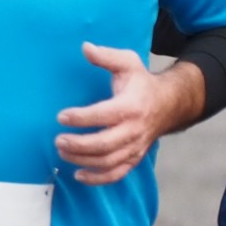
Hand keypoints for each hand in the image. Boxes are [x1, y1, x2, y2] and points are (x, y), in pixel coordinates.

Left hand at [56, 42, 198, 184]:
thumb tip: (84, 47)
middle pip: (105, 144)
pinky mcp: (134, 157)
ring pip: (108, 161)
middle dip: (78, 145)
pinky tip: (77, 175)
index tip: (61, 116)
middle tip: (58, 140)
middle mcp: (135, 129)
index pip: (104, 115)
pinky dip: (97, 179)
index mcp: (132, 106)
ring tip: (61, 152)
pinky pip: (117, 174)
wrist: (168, 104)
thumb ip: (106, 56)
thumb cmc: (141, 83)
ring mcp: (135, 146)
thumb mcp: (128, 63)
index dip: (81, 118)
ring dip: (82, 160)